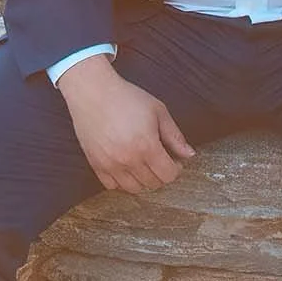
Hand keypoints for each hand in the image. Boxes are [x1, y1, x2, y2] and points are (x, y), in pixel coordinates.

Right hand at [57, 56, 195, 193]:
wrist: (93, 92)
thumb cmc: (126, 98)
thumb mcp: (158, 111)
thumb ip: (175, 136)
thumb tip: (189, 154)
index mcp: (147, 146)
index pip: (168, 175)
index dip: (176, 169)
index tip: (175, 161)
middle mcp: (128, 159)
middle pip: (153, 183)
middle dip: (161, 174)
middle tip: (160, 160)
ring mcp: (110, 164)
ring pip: (133, 189)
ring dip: (143, 180)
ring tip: (143, 164)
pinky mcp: (95, 164)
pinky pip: (111, 185)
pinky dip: (121, 181)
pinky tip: (126, 167)